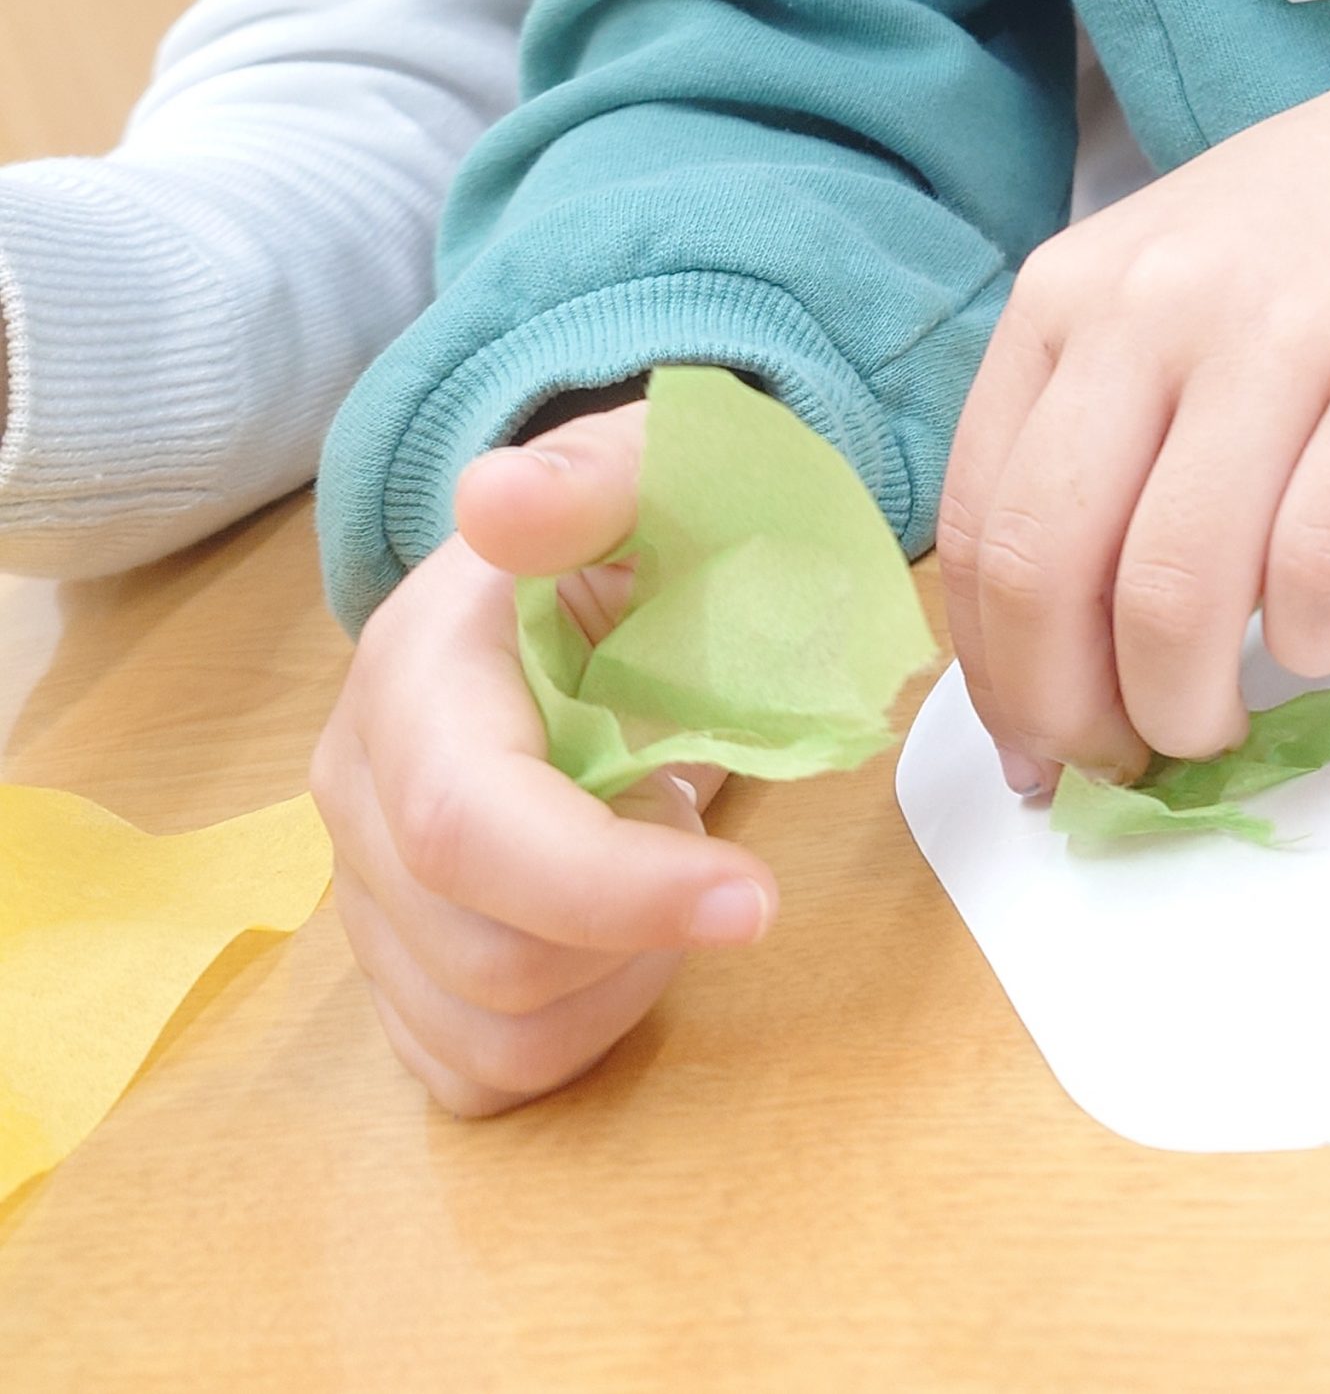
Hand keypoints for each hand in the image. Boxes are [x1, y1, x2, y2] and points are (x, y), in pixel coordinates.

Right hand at [311, 402, 772, 1115]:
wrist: (605, 585)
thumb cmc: (655, 537)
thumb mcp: (664, 470)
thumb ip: (600, 475)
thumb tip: (502, 502)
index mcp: (417, 680)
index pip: (467, 828)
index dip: (610, 887)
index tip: (756, 898)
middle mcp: (361, 797)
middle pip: (491, 958)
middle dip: (642, 928)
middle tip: (705, 832)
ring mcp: (368, 893)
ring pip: (491, 1034)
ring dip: (622, 982)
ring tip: (666, 875)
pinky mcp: (403, 969)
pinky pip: (480, 1071)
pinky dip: (579, 1034)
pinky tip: (624, 947)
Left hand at [940, 18, 1329, 789]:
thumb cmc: (1308, 254)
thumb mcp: (1151, 307)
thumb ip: (1089, 449)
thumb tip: (1043, 676)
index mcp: (1062, 304)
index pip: (982, 529)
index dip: (999, 677)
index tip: (1042, 752)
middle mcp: (1148, 310)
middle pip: (1054, 570)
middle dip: (1079, 713)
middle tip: (1133, 758)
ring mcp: (1279, 335)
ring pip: (1178, 588)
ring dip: (1188, 705)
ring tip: (1220, 724)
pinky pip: (1327, 561)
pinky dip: (1312, 642)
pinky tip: (1320, 641)